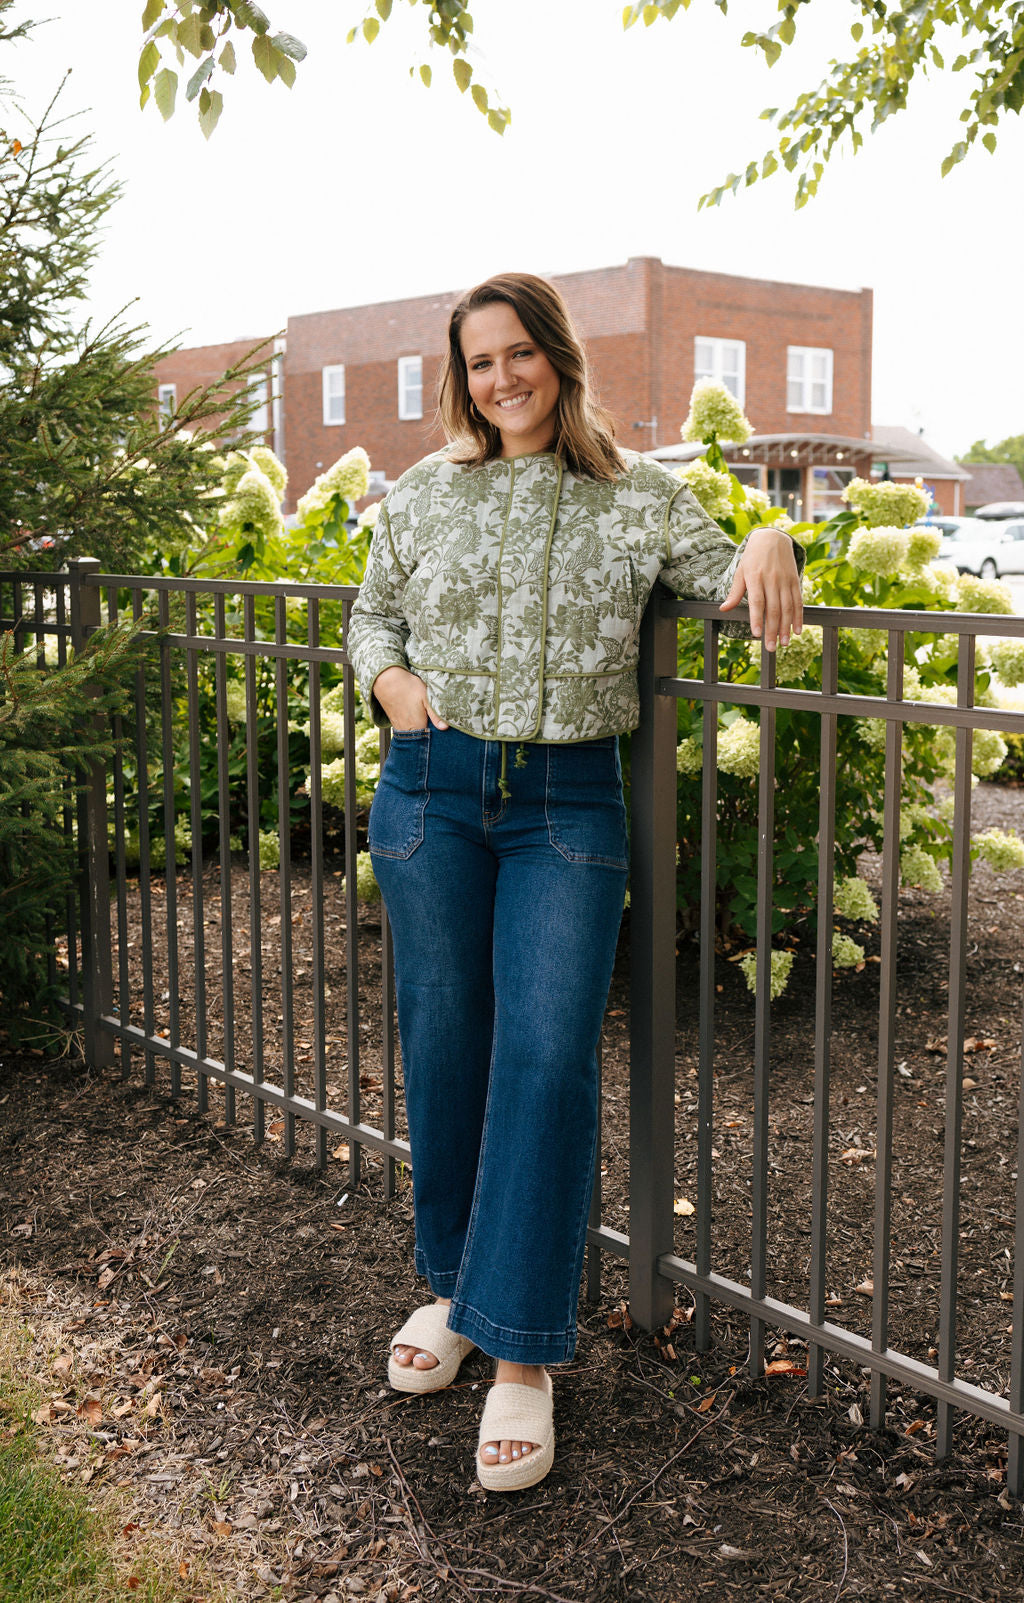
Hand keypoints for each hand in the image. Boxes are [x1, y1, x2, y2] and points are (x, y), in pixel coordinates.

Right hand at [372, 666, 448, 730]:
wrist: (386, 681)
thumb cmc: (407, 687)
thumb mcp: (426, 698)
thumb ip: (435, 715)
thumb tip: (444, 728)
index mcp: (417, 727)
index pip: (430, 736)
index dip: (436, 730)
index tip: (439, 723)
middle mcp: (407, 730)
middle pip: (422, 734)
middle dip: (427, 728)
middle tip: (428, 714)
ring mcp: (399, 727)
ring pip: (413, 731)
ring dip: (419, 725)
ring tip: (419, 711)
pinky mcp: (394, 722)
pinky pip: (406, 727)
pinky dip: (411, 722)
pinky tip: (412, 711)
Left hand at [720, 527, 802, 650]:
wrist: (773, 538)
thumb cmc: (753, 557)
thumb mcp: (741, 571)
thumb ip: (735, 592)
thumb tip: (723, 609)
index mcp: (755, 578)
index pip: (757, 602)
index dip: (757, 619)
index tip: (756, 634)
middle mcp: (772, 580)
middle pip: (773, 609)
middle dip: (772, 630)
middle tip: (771, 648)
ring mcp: (785, 580)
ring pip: (787, 608)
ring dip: (786, 627)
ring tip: (784, 643)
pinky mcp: (794, 581)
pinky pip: (798, 601)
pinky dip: (798, 617)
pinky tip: (798, 630)